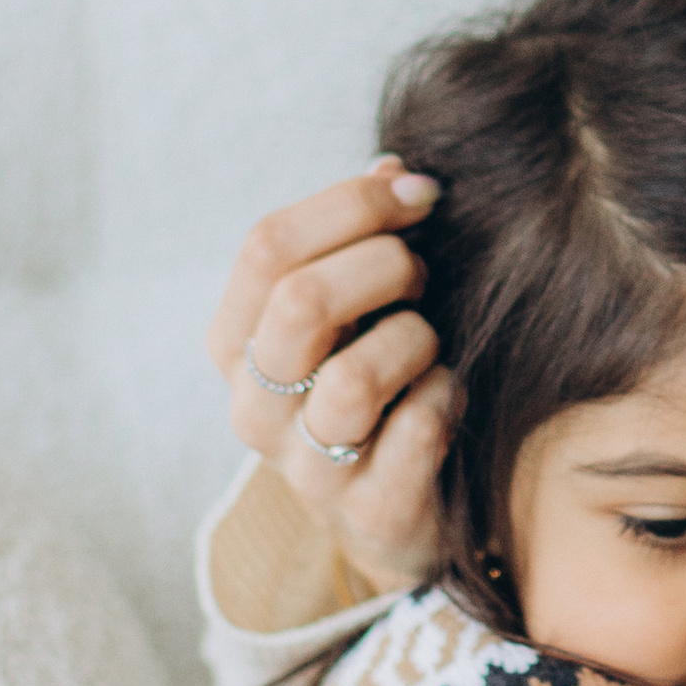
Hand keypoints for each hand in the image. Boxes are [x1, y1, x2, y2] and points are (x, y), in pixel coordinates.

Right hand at [204, 157, 456, 591]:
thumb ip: (361, 239)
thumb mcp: (353, 312)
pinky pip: (414, 433)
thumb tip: (394, 167)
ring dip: (414, 341)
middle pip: (301, 301)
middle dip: (384, 266)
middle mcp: (253, 408)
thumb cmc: (375, 388)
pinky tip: (449, 394)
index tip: (420, 193)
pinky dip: (444, 399)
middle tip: (423, 275)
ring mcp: (304, 469)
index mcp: (236, 343)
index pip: (268, 246)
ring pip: (353, 377)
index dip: (352, 204)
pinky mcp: (369, 513)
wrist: (396, 518)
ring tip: (431, 345)